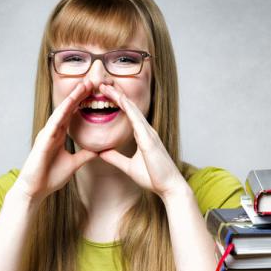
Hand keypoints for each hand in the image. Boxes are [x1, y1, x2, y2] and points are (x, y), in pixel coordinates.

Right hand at [13, 78, 97, 201]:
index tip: (93, 91)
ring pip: (61, 112)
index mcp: (59, 136)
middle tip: (91, 81)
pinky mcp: (43, 141)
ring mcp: (47, 135)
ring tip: (83, 85)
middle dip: (78, 94)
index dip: (82, 102)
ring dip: (72, 98)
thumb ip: (84, 156)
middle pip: (67, 109)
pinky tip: (69, 103)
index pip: (72, 115)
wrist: (36, 190)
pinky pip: (54, 124)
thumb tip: (97, 151)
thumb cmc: (50, 177)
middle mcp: (52, 132)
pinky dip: (62, 113)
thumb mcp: (73, 164)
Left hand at [96, 83, 188, 200]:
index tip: (104, 94)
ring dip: (120, 97)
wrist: (169, 187)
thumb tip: (101, 152)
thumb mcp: (128, 167)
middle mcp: (147, 131)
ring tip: (106, 87)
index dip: (117, 102)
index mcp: (143, 135)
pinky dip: (128, 109)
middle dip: (116, 94)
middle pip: (129, 107)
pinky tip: (120, 100)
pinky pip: (138, 120)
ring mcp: (149, 133)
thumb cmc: (153, 177)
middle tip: (102, 84)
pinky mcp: (149, 140)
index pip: (128, 114)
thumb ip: (115, 158)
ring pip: (133, 110)